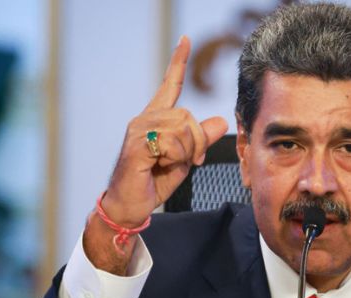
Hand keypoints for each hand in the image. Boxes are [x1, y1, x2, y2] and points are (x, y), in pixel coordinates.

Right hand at [102, 35, 227, 226]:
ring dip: (186, 153)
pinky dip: (174, 159)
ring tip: (168, 164)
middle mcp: (146, 118)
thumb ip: (201, 140)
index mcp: (157, 118)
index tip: (186, 40)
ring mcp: (138, 128)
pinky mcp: (136, 144)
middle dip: (197, 143)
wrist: (130, 205)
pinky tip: (158, 166)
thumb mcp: (185, 158)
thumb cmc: (154, 181)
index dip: (178, 62)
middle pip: (189, 117)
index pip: (170, 85)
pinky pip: (171, 143)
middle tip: (188, 161)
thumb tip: (221, 121)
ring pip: (184, 130)